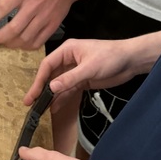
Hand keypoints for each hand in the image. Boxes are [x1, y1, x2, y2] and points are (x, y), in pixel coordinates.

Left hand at [0, 0, 78, 49]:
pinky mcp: (53, 24)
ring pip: (25, 39)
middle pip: (13, 29)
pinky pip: (39, 42)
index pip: (1, 9)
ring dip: (11, 44)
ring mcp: (44, 16)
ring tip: (6, 41)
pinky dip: (27, 47)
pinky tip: (21, 43)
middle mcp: (33, 5)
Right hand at [23, 37, 148, 106]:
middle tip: (30, 103)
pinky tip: (54, 107)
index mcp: (68, 50)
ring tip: (40, 109)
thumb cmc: (111, 57)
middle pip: (51, 75)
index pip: (48, 65)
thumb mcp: (90, 68)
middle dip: (41, 89)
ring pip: (59, 84)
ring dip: (50, 96)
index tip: (32, 94)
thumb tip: (51, 87)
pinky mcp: (83, 80)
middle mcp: (69, 60)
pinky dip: (61, 98)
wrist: (130, 61)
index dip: (39, 80)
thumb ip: (70, 78)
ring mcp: (75, 71)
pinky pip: (68, 90)